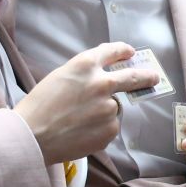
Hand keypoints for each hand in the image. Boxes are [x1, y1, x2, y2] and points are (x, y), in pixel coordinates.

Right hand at [17, 43, 157, 164]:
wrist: (32, 136)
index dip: (122, 50)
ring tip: (78, 120)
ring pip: (114, 107)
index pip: (111, 51)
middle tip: (154, 77)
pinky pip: (109, 126)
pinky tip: (80, 132)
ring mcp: (109, 107)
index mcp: (86, 64)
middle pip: (132, 77)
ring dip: (103, 111)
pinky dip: (99, 128)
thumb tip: (104, 76)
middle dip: (146, 76)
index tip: (130, 52)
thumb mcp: (60, 77)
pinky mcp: (110, 129)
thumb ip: (84, 74)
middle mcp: (102, 83)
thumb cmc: (38, 106)